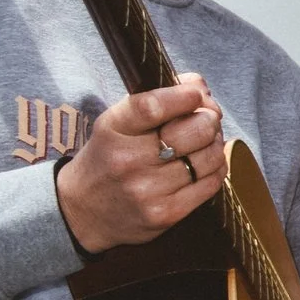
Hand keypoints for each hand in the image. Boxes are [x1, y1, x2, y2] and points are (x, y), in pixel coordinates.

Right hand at [54, 74, 225, 252]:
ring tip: (205, 141)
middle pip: (195, 130)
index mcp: (114, 131)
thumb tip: (199, 85)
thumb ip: (157, 98)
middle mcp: (129, 161)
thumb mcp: (117, 123)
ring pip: (209, 157)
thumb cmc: (108, 158)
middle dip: (209, 119)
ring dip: (215, 143)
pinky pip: (211, 183)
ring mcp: (148, 191)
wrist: (83, 211)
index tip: (196, 94)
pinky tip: (204, 164)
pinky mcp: (166, 214)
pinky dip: (216, 167)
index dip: (186, 96)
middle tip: (207, 119)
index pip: (154, 106)